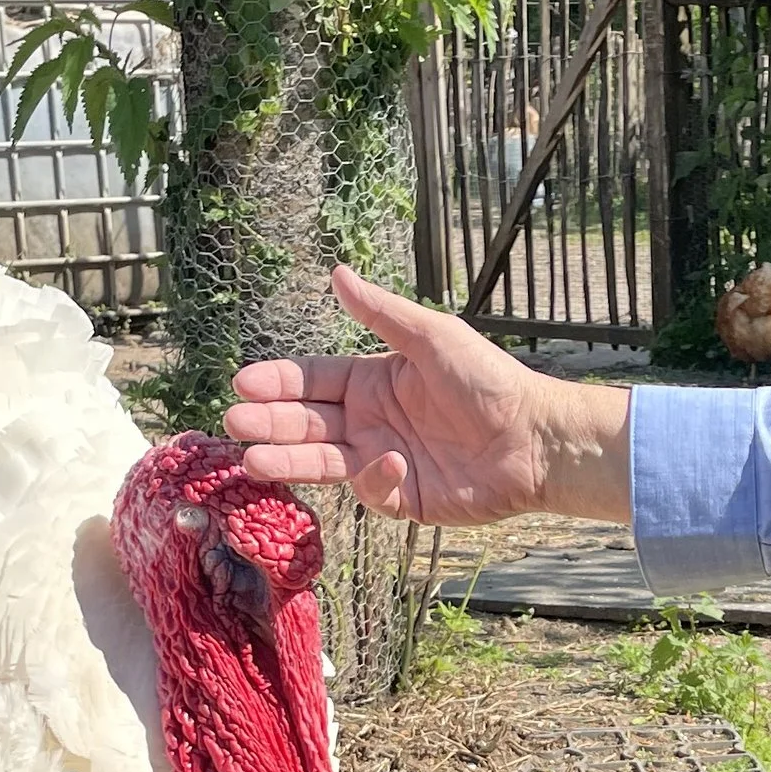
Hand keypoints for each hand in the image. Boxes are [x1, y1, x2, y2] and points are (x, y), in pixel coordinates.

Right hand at [223, 267, 632, 525]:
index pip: (313, 381)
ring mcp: (384, 461)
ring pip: (325, 462)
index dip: (279, 382)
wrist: (536, 438)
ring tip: (253, 461)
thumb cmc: (489, 381)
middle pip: (308, 423)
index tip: (243, 383)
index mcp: (373, 380)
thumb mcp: (433, 337)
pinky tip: (385, 460)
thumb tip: (336, 273)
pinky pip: (372, 490)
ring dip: (289, 461)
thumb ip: (381, 312)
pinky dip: (372, 478)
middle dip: (270, 424)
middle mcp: (371, 421)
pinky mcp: (405, 498)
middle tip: (234, 425)